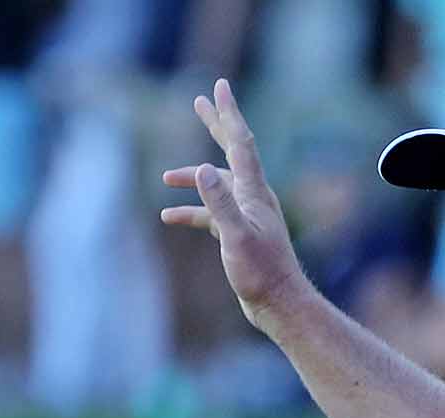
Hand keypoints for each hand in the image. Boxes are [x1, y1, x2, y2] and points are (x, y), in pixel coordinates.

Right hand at [160, 79, 307, 324]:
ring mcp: (247, 215)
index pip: (240, 142)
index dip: (228, 113)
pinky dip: (191, 212)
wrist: (278, 303)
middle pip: (232, 152)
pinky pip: (211, 215)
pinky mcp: (240, 234)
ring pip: (216, 186)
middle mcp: (253, 197)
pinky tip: (169, 217)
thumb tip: (203, 168)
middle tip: (200, 101)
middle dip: (215, 126)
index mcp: (254, 191)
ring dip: (192, 179)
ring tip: (165, 178)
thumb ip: (219, 202)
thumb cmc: (261, 273)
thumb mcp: (235, 236)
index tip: (219, 86)